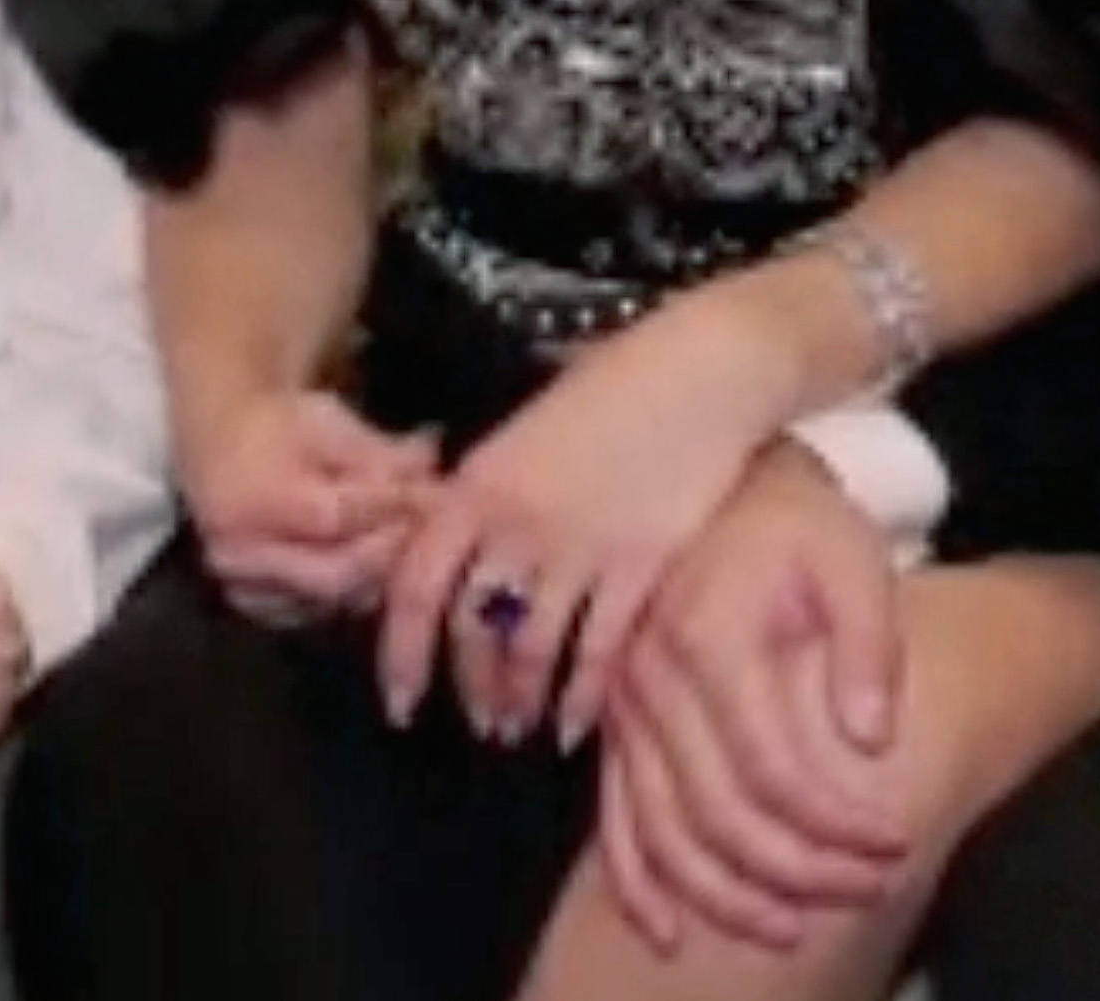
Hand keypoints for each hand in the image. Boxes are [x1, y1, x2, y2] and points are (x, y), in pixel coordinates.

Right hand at [179, 385, 438, 627]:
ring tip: (414, 544)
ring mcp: (244, 588)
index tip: (438, 494)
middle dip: (393, 551)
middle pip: (336, 573)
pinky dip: (354, 593)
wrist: (221, 446)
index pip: (336, 516)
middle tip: (434, 528)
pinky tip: (378, 566)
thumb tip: (433, 459)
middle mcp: (239, 553)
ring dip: (381, 576)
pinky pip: (318, 614)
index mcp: (251, 499)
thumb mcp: (329, 420)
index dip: (393, 508)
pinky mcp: (254, 607)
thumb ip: (380, 450)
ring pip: (334, 600)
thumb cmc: (279, 426)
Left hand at [379, 287, 799, 742]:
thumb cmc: (609, 388)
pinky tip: (571, 727)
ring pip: (529, 650)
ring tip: (515, 729)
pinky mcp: (639, 566)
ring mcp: (579, 548)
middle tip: (476, 721)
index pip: (416, 585)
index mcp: (475, 485)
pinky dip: (581, 698)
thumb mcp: (523, 431)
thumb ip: (484, 494)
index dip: (400, 652)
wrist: (699, 370)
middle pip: (471, 629)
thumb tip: (451, 549)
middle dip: (469, 687)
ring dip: (518, 700)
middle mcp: (517, 523)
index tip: (400, 698)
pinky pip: (598, 651)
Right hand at [592, 446, 917, 958]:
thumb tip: (871, 739)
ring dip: (723, 895)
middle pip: (717, 813)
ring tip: (788, 929)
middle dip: (797, 870)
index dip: (835, 823)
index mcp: (707, 637)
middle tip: (865, 889)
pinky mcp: (611, 724)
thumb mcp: (852, 562)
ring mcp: (620, 707)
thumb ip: (867, 647)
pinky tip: (666, 930)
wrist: (730, 482)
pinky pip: (612, 817)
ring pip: (660, 831)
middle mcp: (649, 680)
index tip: (895, 843)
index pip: (772, 768)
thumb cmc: (800, 527)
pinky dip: (637, 881)